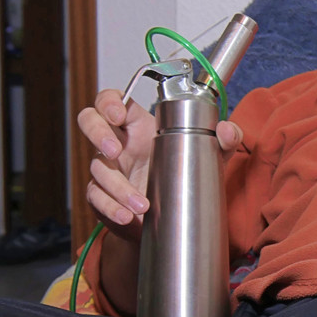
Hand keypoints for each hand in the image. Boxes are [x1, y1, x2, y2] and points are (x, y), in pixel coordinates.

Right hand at [77, 89, 244, 242]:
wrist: (174, 213)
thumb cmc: (184, 171)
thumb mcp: (207, 153)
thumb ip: (222, 140)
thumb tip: (227, 129)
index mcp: (137, 124)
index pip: (111, 100)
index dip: (109, 102)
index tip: (118, 114)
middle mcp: (118, 142)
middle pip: (88, 121)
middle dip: (97, 133)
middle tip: (116, 151)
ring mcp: (107, 168)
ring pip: (97, 168)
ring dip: (118, 186)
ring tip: (142, 203)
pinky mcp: (102, 195)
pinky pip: (97, 198)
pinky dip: (111, 208)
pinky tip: (128, 216)